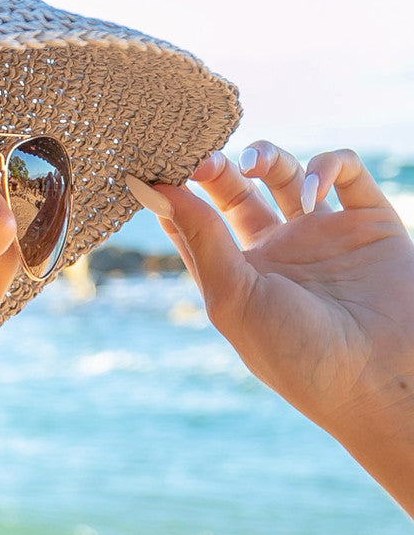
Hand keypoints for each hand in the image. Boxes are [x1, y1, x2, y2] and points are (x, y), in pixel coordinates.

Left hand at [133, 144, 413, 446]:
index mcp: (236, 274)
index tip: (153, 169)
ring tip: (253, 164)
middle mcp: (276, 251)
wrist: (380, 379)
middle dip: (217, 168)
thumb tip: (157, 188)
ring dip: (266, 156)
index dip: (173, 194)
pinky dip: (326, 166)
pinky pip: (345, 172)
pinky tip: (311, 194)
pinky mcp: (369, 221)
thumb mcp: (234, 298)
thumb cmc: (296, 353)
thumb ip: (202, 239)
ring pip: (285, 172)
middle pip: (235, 191)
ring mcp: (321, 233)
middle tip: (204, 158)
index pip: (193, 223)